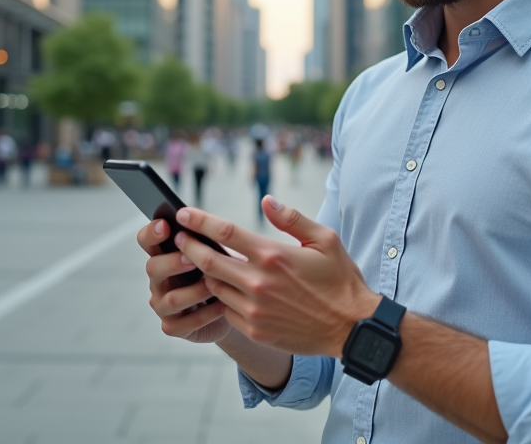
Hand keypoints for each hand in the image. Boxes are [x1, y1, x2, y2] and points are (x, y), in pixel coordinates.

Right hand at [137, 219, 232, 344]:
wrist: (235, 307)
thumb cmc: (224, 273)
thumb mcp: (219, 253)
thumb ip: (208, 241)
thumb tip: (209, 225)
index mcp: (165, 255)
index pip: (147, 241)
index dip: (151, 233)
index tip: (165, 225)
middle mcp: (159, 280)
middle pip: (153, 268)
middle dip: (172, 262)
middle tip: (191, 259)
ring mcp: (163, 305)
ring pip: (171, 298)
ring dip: (194, 291)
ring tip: (214, 285)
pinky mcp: (174, 327)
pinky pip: (185, 322)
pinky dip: (205, 314)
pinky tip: (222, 306)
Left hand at [174, 197, 379, 356]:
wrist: (351, 327)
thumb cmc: (340, 280)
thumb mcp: (325, 240)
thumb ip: (291, 219)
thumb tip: (266, 201)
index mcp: (274, 256)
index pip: (225, 233)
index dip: (200, 221)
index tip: (184, 213)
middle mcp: (259, 283)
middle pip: (208, 261)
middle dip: (188, 246)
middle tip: (178, 237)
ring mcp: (254, 309)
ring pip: (214, 287)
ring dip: (204, 273)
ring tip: (199, 262)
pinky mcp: (255, 330)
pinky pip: (226, 310)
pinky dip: (221, 298)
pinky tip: (223, 289)